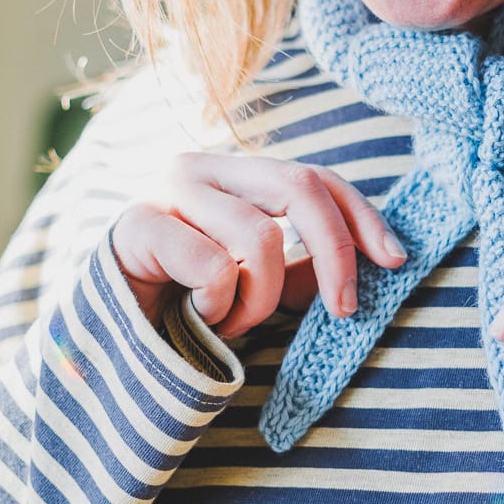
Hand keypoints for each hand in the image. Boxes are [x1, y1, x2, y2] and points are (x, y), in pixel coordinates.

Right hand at [111, 152, 405, 339]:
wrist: (108, 336)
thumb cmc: (186, 306)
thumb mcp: (261, 285)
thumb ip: (307, 268)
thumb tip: (378, 260)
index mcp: (239, 176)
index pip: (318, 177)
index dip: (363, 216)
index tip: (396, 260)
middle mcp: (204, 167)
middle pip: (300, 187)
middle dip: (335, 254)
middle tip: (344, 311)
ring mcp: (167, 190)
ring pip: (260, 238)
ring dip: (259, 301)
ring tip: (230, 321)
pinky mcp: (137, 223)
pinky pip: (213, 268)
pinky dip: (218, 308)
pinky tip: (196, 318)